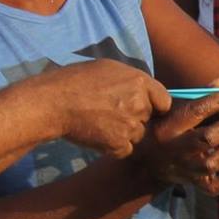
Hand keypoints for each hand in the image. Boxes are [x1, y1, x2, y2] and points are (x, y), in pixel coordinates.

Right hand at [39, 59, 171, 158]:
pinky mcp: (118, 144)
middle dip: (136, 118)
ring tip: (102, 124)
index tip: (145, 109)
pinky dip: (114, 147)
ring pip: (138, 135)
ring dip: (125, 134)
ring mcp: (130, 126)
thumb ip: (132, 80)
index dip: (155, 106)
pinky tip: (98, 135)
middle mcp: (140, 104)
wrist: (54, 102)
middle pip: (149, 118)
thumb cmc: (75, 81)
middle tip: (112, 114)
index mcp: (140, 82)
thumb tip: (144, 90)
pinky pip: (125, 150)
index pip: (164, 100)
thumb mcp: (108, 68)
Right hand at [133, 90, 218, 193]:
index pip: (195, 112)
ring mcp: (185, 168)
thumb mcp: (172, 110)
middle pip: (206, 139)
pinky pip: (214, 187)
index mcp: (169, 126)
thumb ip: (197, 97)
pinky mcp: (194, 183)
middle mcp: (176, 149)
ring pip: (212, 163)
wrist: (147, 163)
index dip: (216, 102)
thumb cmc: (165, 129)